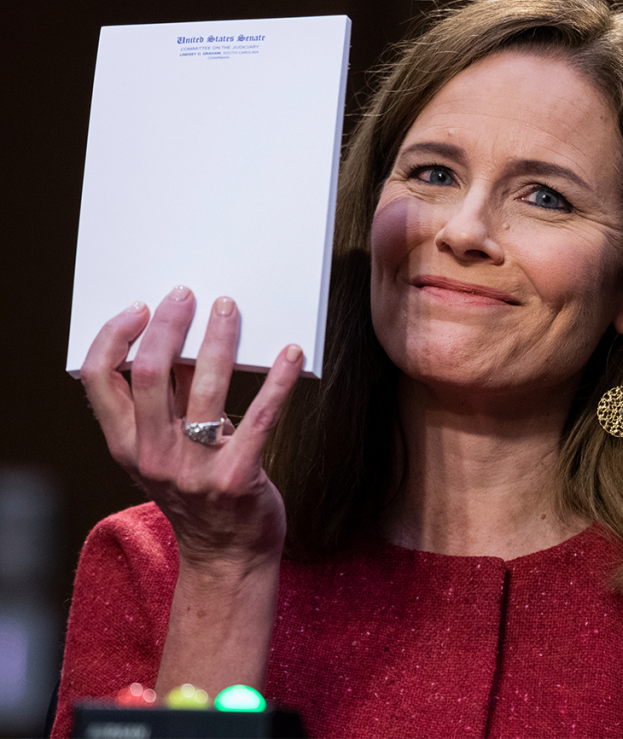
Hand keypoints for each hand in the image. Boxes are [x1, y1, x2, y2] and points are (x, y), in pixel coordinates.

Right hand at [80, 286, 303, 574]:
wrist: (228, 558)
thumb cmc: (199, 494)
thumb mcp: (167, 452)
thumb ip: (168, 404)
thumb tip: (180, 341)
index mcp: (127, 445)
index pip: (99, 380)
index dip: (114, 337)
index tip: (140, 307)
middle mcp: (153, 456)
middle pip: (149, 374)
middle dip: (168, 326)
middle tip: (189, 295)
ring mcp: (194, 469)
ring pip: (204, 388)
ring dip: (219, 340)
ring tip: (230, 309)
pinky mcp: (238, 477)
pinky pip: (261, 418)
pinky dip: (278, 380)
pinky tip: (292, 354)